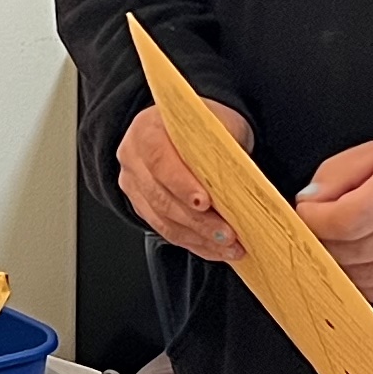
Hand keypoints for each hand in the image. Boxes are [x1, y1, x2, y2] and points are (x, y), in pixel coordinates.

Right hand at [118, 99, 249, 263]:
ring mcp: (135, 185)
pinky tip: (216, 248)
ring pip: (163, 219)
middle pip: (161, 197)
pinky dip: (194, 242)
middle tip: (227, 233)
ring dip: (199, 237)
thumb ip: (220, 149)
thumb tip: (238, 183)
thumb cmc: (205, 126)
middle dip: (197, 221)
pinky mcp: (142, 207)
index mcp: (147, 129)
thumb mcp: (218, 124)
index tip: (205, 203)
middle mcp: (134, 157)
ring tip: (228, 246)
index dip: (182, 184)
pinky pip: (166, 231)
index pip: (160, 160)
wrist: (190, 130)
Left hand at [297, 139, 372, 303]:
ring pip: (347, 275)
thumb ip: (335, 173)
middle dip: (317, 238)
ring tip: (337, 234)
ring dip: (330, 258)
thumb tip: (307, 201)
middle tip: (316, 222)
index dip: (314, 219)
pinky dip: (348, 273)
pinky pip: (361, 289)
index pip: (344, 220)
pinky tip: (353, 252)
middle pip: (342, 250)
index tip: (306, 209)